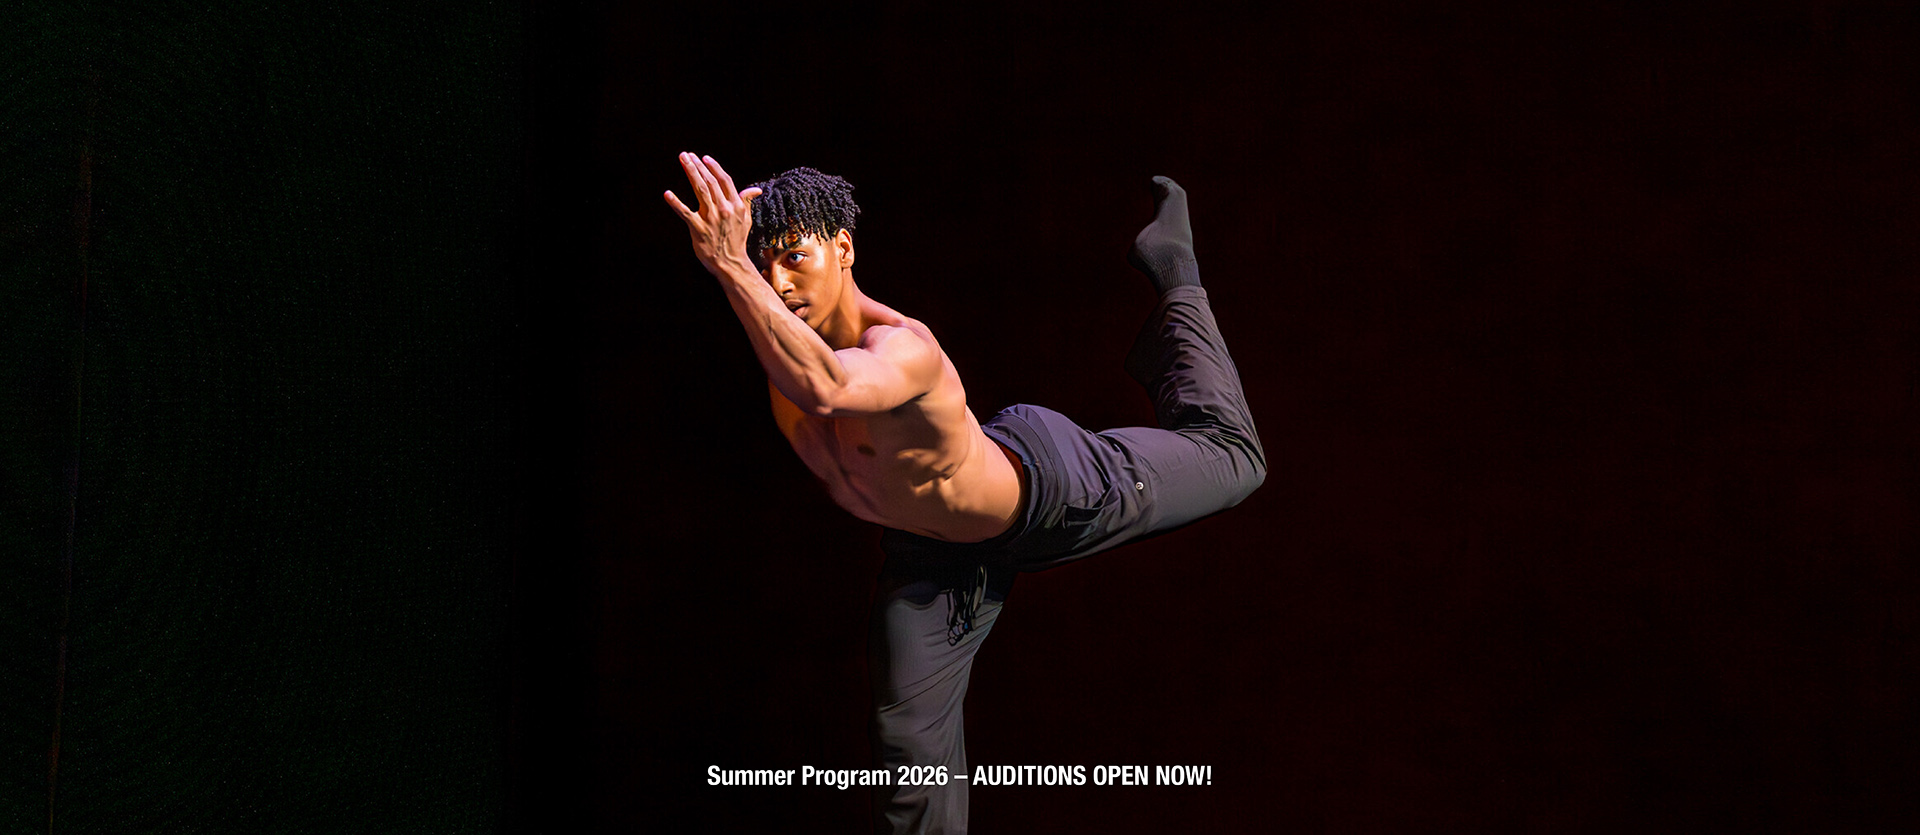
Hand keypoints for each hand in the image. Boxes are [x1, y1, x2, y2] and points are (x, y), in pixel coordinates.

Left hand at [664, 152, 762, 275]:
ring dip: (691, 173)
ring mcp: (711, 219)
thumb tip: (755, 190)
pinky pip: (685, 213)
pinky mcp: (698, 229)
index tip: (704, 158)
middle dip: (698, 166)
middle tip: (687, 155)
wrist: (731, 263)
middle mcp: (724, 209)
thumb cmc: (736, 240)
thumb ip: (746, 202)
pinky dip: (676, 203)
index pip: (725, 181)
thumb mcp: (745, 220)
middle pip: (710, 182)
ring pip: (700, 190)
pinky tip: (667, 194)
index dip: (714, 167)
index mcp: (735, 206)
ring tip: (683, 160)